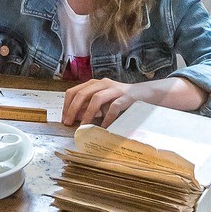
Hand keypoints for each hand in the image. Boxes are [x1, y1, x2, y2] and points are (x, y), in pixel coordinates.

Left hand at [61, 74, 208, 127]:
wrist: (146, 94)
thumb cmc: (121, 99)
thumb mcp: (104, 101)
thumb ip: (90, 106)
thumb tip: (74, 116)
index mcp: (96, 83)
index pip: (75, 90)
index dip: (67, 104)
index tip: (64, 118)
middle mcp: (103, 83)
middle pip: (83, 93)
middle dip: (73, 109)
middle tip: (69, 123)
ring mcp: (115, 89)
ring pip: (96, 98)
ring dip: (87, 114)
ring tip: (84, 126)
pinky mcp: (126, 97)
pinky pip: (114, 107)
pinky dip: (107, 118)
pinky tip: (104, 127)